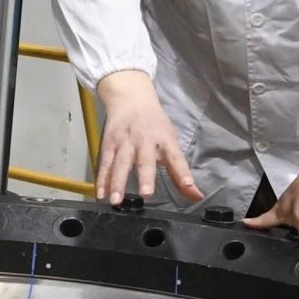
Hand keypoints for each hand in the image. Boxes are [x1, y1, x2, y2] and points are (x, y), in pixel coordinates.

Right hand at [93, 70, 202, 204]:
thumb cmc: (155, 125)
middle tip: (146, 193)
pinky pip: (105, 163)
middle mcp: (145, 140)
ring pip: (121, 163)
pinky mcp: (109, 144)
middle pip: (145, 160)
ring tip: (116, 200)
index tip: (188, 183)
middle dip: (146, 176)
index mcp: (165, 139)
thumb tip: (197, 196)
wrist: (131, 98)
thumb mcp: (170, 143)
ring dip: (118, 182)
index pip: (176, 156)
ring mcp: (125, 142)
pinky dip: (102, 179)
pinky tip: (101, 194)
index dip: (182, 170)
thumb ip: (180, 173)